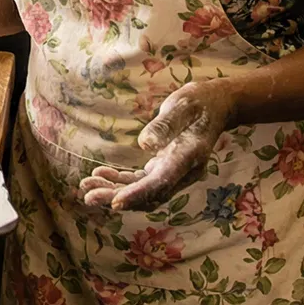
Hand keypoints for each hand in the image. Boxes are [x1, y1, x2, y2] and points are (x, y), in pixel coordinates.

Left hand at [78, 80, 238, 211]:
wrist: (216, 106)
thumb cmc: (198, 102)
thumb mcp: (182, 105)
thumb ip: (165, 125)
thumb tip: (144, 144)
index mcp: (189, 157)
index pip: (162, 182)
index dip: (138, 194)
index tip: (114, 203)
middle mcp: (184, 172)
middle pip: (150, 194)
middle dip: (118, 197)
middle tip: (88, 196)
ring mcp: (175, 174)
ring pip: (144, 192)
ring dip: (116, 192)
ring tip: (87, 186)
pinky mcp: (166, 169)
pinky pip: (143, 182)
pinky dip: (122, 182)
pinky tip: (101, 174)